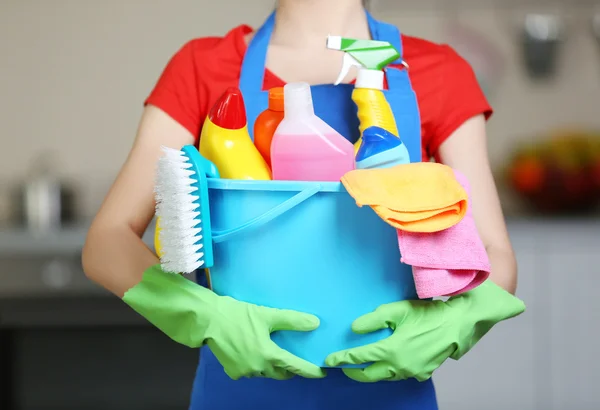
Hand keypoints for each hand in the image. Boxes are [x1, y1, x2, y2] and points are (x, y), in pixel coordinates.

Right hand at [124, 265, 324, 380]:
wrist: (208, 320)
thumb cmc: (239, 315)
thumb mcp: (267, 314)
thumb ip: (292, 320)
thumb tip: (315, 323)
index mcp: (268, 355)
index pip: (295, 366)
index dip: (309, 370)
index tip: (321, 372)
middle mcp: (258, 368)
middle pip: (280, 373)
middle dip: (289, 368)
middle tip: (294, 358)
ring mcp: (244, 372)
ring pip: (265, 372)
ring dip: (271, 365)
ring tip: (272, 352)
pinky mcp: (232, 371)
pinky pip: (250, 371)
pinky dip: (255, 364)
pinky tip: (253, 352)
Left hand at [325, 280, 524, 381]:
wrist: (458, 323)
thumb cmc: (427, 314)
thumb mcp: (396, 310)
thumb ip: (372, 320)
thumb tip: (354, 329)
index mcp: (391, 350)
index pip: (359, 357)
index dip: (342, 359)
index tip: (329, 360)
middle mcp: (400, 366)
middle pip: (370, 375)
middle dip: (354, 372)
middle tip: (343, 367)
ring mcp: (412, 372)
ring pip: (385, 377)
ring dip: (372, 372)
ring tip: (363, 365)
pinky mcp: (423, 372)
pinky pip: (400, 374)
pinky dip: (390, 370)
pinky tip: (387, 362)